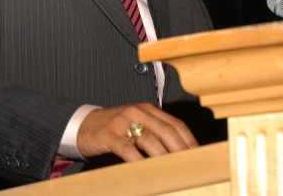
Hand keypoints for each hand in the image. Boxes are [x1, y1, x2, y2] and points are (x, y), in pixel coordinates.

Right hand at [76, 103, 198, 161]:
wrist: (83, 124)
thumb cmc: (115, 129)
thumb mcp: (137, 125)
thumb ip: (156, 134)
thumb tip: (180, 154)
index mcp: (148, 109)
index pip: (176, 125)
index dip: (190, 142)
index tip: (200, 159)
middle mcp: (138, 112)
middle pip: (167, 132)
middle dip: (181, 151)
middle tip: (190, 168)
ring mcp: (122, 122)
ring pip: (149, 140)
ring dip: (163, 158)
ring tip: (173, 173)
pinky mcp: (109, 134)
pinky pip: (127, 149)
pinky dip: (138, 161)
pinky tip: (145, 171)